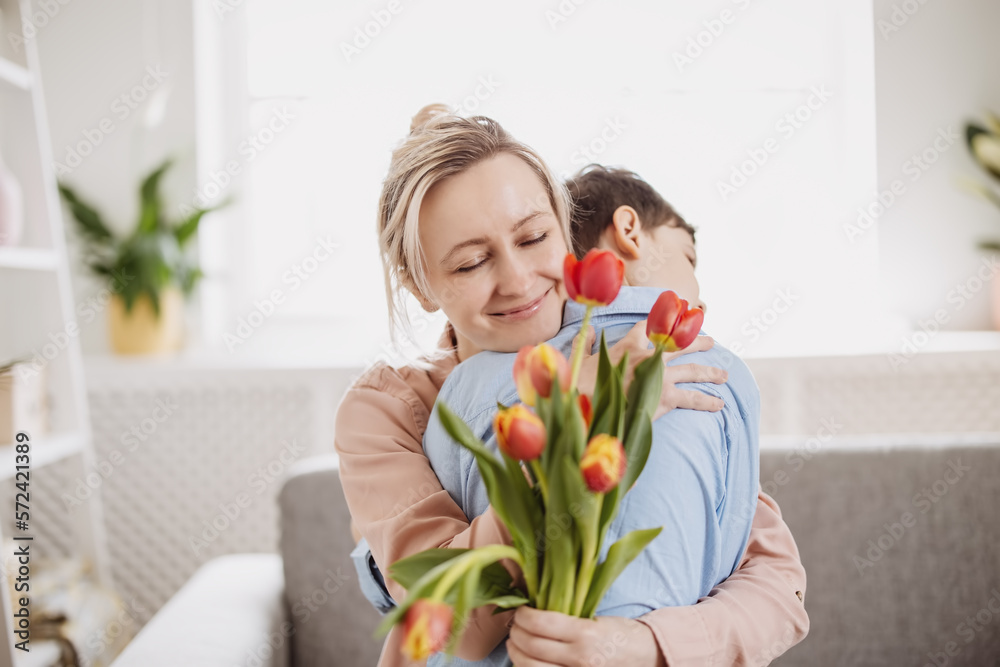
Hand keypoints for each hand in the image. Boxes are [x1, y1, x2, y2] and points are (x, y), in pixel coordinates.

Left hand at [505, 607, 664, 666]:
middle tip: (514, 626)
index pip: (542, 623)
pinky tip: (526, 660)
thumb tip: (534, 605)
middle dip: (516, 634)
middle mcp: (580, 657)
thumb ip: (567, 615)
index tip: (520, 610)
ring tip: (516, 643)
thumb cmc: (621, 634)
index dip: (524, 616)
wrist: (646, 658)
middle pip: (532, 646)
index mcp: (586, 633)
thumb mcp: (596, 618)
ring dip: (516, 654)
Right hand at [572, 322, 726, 421]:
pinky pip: (692, 398)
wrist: (589, 403)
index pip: (644, 328)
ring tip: (724, 375)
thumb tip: (588, 328)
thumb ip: (585, 342)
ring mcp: (660, 376)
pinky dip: (707, 401)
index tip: (669, 315)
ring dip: (710, 372)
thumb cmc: (581, 383)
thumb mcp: (581, 358)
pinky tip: (720, 404)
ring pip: (692, 370)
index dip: (656, 321)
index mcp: (627, 346)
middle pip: (679, 344)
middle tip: (711, 341)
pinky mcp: (666, 397)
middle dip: (697, 342)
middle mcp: (649, 357)